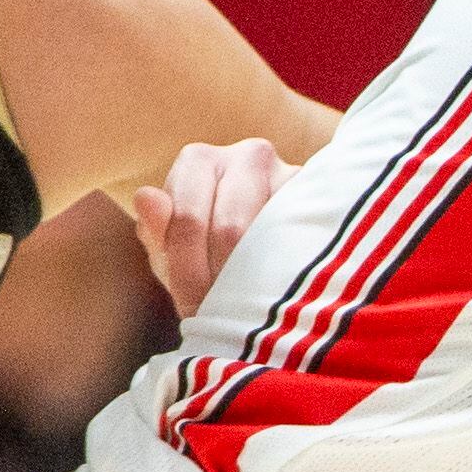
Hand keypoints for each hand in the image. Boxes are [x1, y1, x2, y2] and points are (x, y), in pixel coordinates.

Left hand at [131, 138, 294, 319]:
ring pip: (270, 233)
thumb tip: (146, 198)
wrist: (261, 251)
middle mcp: (246, 154)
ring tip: (246, 310)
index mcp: (198, 160)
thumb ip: (156, 228)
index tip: (190, 311)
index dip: (186, 272)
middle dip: (220, 280)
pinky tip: (280, 292)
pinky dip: (289, 270)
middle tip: (220, 317)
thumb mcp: (170, 249)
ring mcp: (291, 171)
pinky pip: (305, 237)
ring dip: (255, 279)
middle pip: (229, 227)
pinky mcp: (324, 199)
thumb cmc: (204, 250)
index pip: (187, 219)